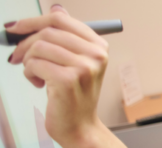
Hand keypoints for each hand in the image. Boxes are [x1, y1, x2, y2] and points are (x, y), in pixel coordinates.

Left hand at [6, 5, 123, 146]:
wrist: (79, 125)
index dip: (33, 21)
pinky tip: (39, 83)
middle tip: (18, 56)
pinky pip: (35, 64)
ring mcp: (83, 67)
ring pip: (39, 47)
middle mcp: (95, 55)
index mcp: (98, 46)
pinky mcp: (67, 80)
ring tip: (36, 73)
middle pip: (48, 32)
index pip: (61, 20)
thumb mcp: (76, 61)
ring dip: (28, 61)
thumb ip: (67, 36)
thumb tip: (57, 8)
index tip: (16, 27)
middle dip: (26, 43)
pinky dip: (29, 73)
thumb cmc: (75, 96)